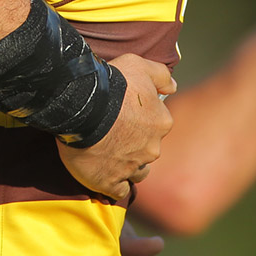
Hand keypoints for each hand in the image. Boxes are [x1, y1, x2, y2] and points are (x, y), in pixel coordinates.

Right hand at [59, 54, 175, 200]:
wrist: (82, 104)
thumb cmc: (112, 83)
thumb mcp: (139, 65)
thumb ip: (161, 75)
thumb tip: (173, 87)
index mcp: (161, 122)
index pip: (158, 126)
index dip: (142, 122)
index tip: (125, 118)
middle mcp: (152, 147)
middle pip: (148, 150)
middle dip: (135, 145)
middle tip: (113, 135)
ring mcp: (131, 166)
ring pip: (136, 172)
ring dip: (127, 166)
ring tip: (108, 156)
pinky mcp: (110, 181)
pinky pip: (117, 190)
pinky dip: (112, 184)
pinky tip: (102, 175)